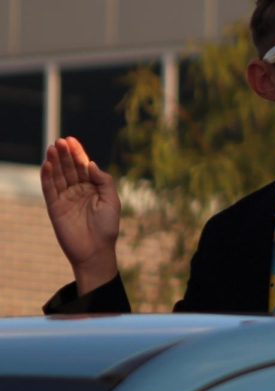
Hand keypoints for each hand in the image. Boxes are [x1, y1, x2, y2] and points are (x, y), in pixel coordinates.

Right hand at [40, 137, 120, 293]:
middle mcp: (78, 190)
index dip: (77, 153)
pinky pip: (49, 190)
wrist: (96, 250)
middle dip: (64, 154)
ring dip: (54, 162)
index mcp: (93, 187)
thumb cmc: (107, 226)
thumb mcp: (112, 200)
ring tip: (52, 148)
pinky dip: (47, 177)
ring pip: (58, 176)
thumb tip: (91, 164)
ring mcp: (65, 198)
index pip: (83, 166)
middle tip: (59, 141)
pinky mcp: (55, 208)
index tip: (71, 139)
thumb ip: (104, 181)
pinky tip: (46, 165)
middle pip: (69, 168)